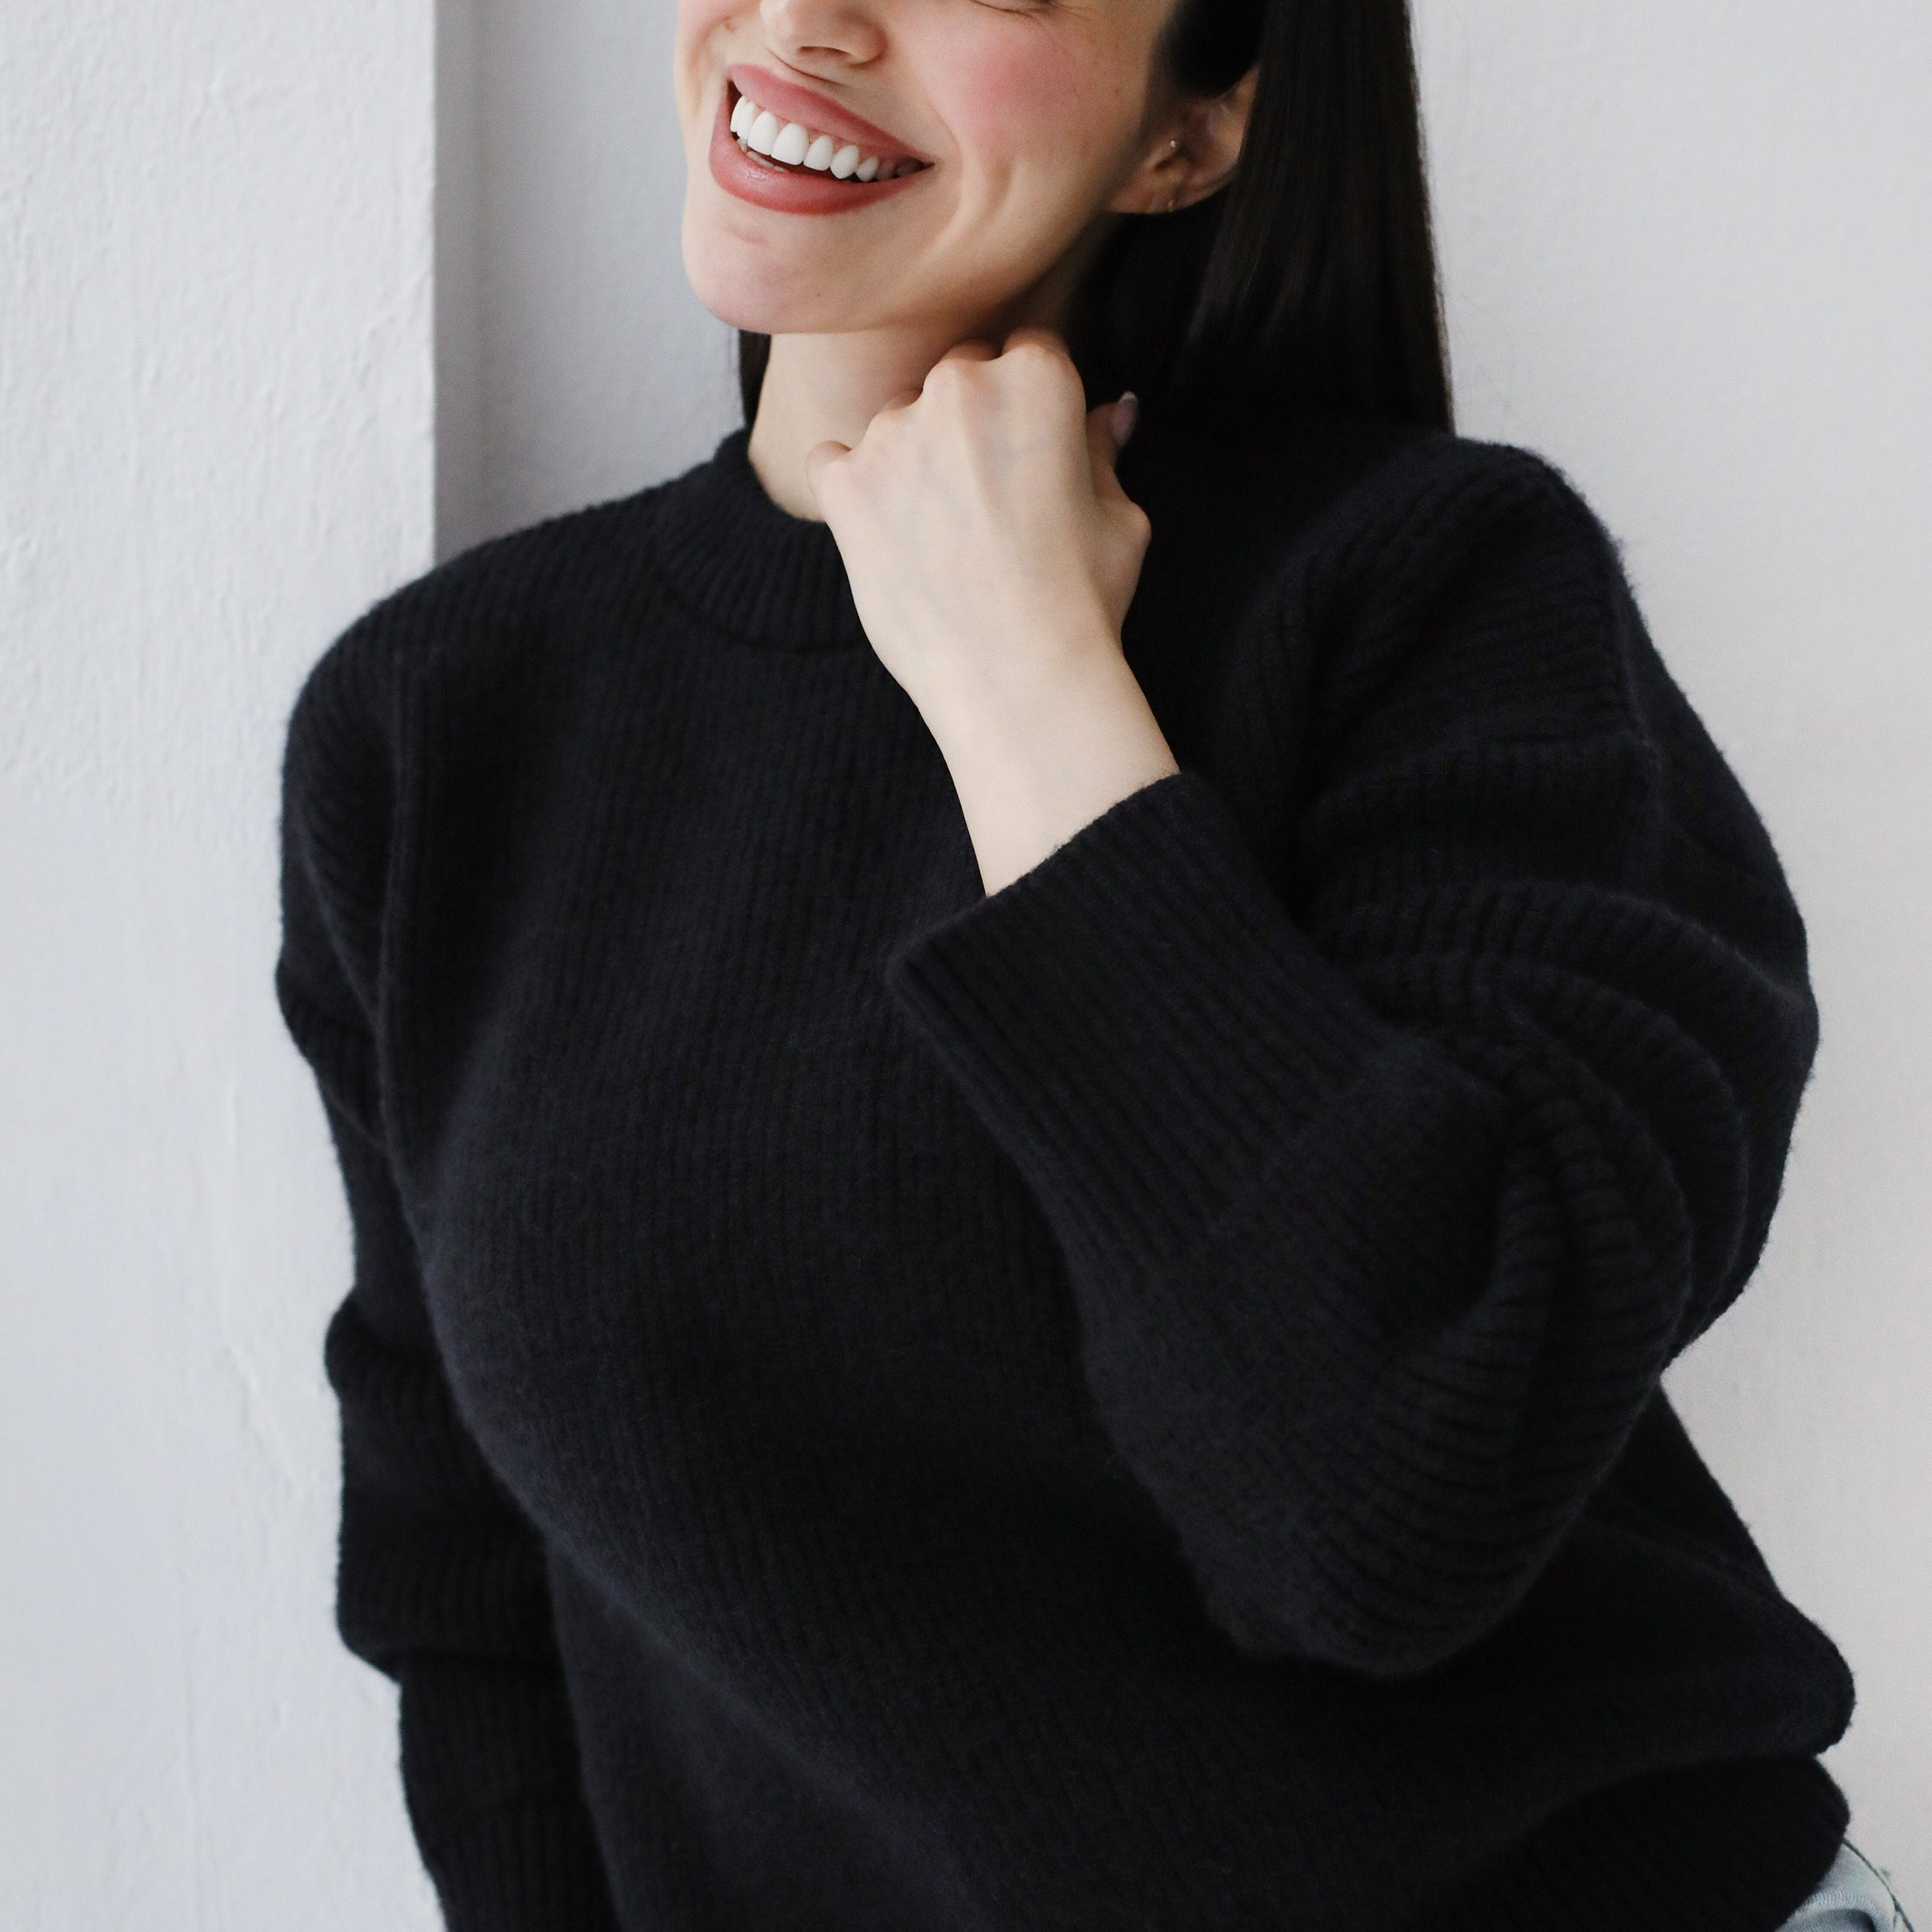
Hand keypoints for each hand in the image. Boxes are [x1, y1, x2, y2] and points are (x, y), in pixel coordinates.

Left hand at [803, 327, 1151, 742]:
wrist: (1017, 679)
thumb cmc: (1082, 601)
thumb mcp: (1122, 518)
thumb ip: (1102, 451)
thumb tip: (1113, 411)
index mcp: (1036, 377)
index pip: (1029, 350)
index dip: (1034, 403)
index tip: (1034, 450)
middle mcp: (958, 386)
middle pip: (959, 375)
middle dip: (973, 420)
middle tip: (990, 497)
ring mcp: (892, 434)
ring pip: (897, 416)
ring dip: (914, 453)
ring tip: (944, 532)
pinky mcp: (844, 486)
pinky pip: (832, 459)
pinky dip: (853, 486)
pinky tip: (887, 533)